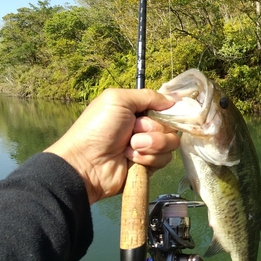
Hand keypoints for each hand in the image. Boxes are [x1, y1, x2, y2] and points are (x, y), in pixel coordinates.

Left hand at [44, 88, 179, 204]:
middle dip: (154, 129)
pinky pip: (164, 160)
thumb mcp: (118, 100)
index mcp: (138, 110)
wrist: (87, 163)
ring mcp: (148, 147)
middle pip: (171, 126)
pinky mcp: (149, 165)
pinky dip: (147, 159)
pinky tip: (130, 159)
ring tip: (130, 148)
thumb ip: (147, 95)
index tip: (159, 113)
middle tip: (134, 131)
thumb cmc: (99, 128)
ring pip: (170, 144)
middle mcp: (145, 127)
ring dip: (151, 145)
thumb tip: (173, 100)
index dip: (167, 111)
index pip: (166, 108)